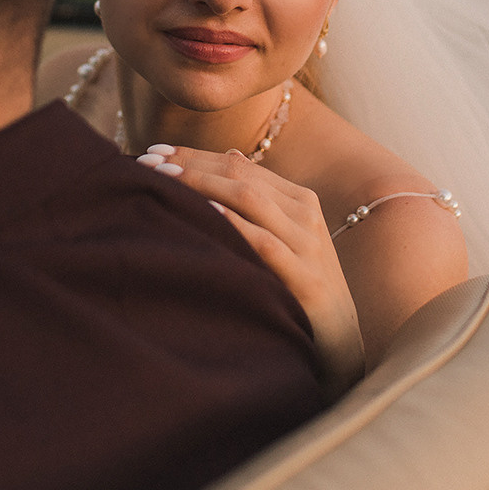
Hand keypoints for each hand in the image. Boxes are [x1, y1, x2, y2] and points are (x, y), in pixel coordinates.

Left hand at [140, 143, 366, 394]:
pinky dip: (235, 225)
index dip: (195, 154)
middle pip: (240, 176)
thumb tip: (230, 156)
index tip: (153, 151)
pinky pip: (266, 244)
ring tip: (166, 179)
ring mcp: (307, 244)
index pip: (240, 165)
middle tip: (146, 161)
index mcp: (298, 199)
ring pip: (251, 200)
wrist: (342, 339)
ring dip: (204, 185)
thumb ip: (260, 200)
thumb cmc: (300, 286)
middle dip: (190, 165)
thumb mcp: (284, 237)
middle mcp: (304, 213)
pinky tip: (206, 214)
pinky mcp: (306, 279)